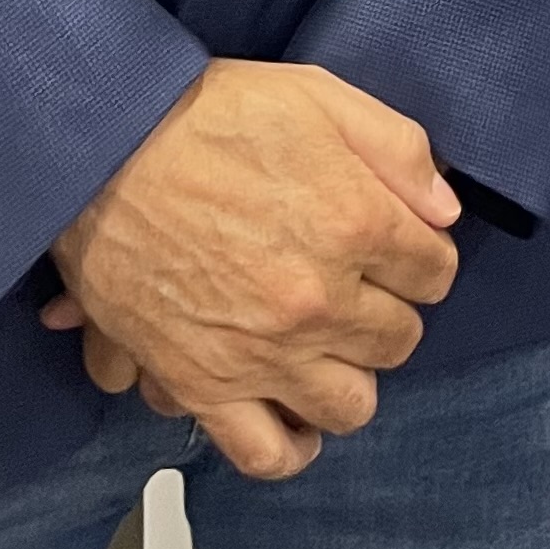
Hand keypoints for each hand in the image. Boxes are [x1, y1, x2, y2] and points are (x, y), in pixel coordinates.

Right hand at [41, 61, 461, 479]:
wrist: (105, 149)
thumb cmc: (210, 114)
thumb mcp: (320, 96)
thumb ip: (398, 149)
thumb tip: (444, 208)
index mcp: (356, 221)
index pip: (436, 271)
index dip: (420, 254)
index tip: (397, 244)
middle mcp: (319, 300)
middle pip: (399, 338)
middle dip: (388, 309)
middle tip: (357, 285)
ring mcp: (264, 352)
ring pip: (351, 404)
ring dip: (349, 374)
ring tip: (327, 343)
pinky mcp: (206, 385)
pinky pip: (268, 452)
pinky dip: (291, 444)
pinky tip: (294, 411)